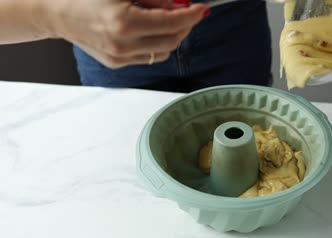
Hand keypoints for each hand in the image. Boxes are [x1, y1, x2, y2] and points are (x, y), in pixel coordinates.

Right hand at [40, 0, 207, 68]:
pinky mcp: (116, 63)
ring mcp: (120, 58)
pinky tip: (149, 29)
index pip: (172, 23)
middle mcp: (123, 45)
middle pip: (172, 40)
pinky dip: (156, 43)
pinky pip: (148, 56)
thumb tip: (180, 4)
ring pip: (163, 52)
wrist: (56, 12)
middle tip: (188, 12)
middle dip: (185, 26)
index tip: (201, 9)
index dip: (191, 15)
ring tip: (167, 19)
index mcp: (124, 23)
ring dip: (172, 36)